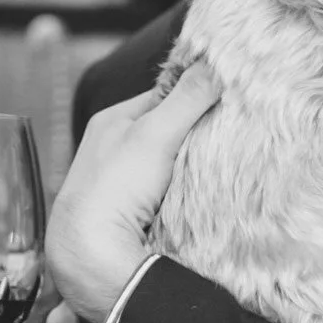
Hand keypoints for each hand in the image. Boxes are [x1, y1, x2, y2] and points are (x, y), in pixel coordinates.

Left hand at [47, 62, 221, 322]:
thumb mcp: (154, 135)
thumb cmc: (113, 191)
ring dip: (188, 168)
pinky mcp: (128, 215)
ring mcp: (118, 184)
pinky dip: (181, 195)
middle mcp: (110, 150)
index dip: (193, 96)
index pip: (161, 97)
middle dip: (193, 134)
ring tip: (220, 169)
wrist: (92, 260)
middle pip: (164, 132)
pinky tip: (198, 201)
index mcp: (110, 123)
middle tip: (230, 135)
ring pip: (164, 165)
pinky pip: (163, 195)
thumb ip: (186, 99)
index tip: (226, 99)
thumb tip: (215, 62)